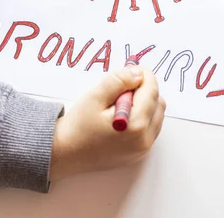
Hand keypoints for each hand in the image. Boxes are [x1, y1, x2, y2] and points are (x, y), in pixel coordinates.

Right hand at [49, 65, 165, 181]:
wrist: (64, 155)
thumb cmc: (78, 126)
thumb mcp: (95, 97)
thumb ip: (119, 81)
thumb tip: (138, 73)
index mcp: (136, 125)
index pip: (152, 91)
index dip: (145, 75)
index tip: (134, 68)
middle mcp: (144, 139)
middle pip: (158, 103)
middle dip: (145, 89)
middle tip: (124, 85)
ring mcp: (143, 149)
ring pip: (157, 115)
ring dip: (146, 103)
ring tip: (121, 102)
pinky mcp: (139, 154)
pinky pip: (151, 128)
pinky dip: (143, 116)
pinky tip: (123, 115)